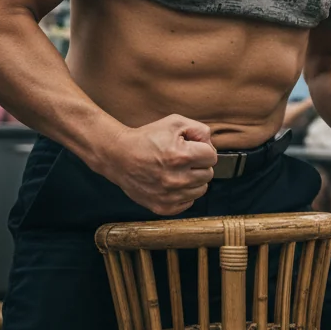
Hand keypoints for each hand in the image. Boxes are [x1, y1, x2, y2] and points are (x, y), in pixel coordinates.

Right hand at [101, 115, 217, 215]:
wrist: (118, 156)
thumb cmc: (147, 138)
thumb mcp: (174, 123)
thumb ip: (199, 129)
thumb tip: (211, 144)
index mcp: (181, 156)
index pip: (212, 156)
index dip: (203, 150)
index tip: (191, 148)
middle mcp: (177, 178)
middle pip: (208, 174)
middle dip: (199, 165)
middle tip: (183, 160)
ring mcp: (170, 195)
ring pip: (201, 189)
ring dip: (194, 180)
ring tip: (178, 171)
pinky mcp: (163, 207)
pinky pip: (188, 202)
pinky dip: (184, 194)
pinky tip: (173, 183)